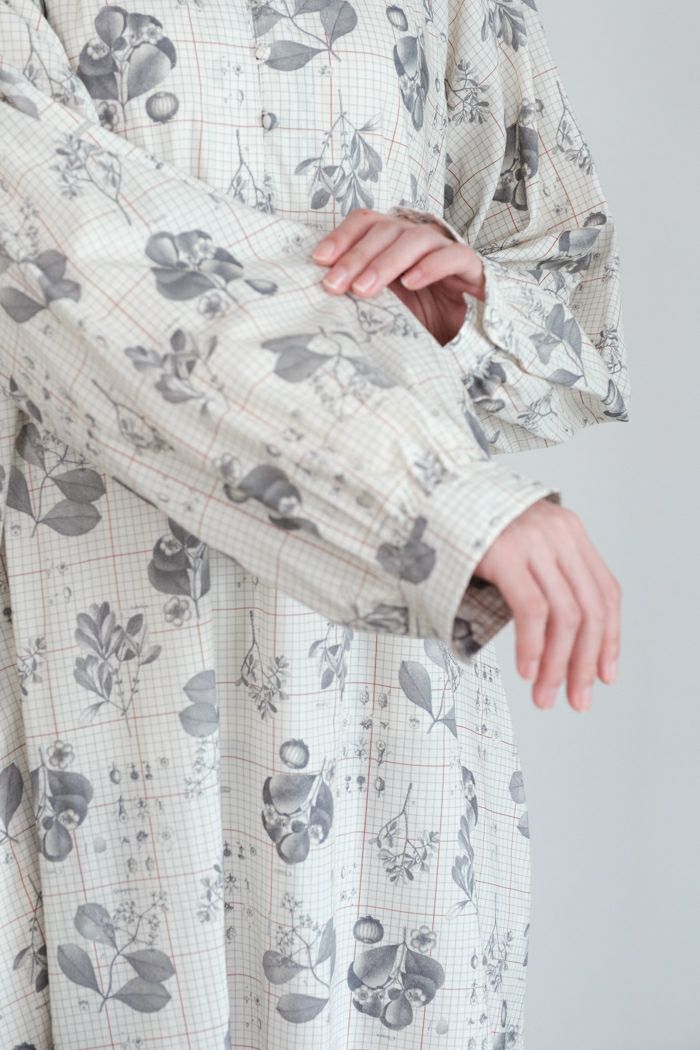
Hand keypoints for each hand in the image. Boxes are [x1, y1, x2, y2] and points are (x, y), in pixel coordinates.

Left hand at [311, 207, 485, 345]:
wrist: (466, 336)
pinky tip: (410, 283)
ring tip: (364, 290)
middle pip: (386, 230)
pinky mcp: (471, 266)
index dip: (341, 236)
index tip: (318, 260)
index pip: (366, 222)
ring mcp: (446, 249)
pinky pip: (453, 256)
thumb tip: (325, 291)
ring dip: (386, 263)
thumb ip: (362, 291)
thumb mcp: (386, 306)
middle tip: (334, 285)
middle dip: (356, 257)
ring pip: (416, 240)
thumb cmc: (422, 319)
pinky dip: (430, 267)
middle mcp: (418, 238)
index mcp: (395, 242)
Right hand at [473, 498, 620, 711]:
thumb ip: (542, 572)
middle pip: (590, 610)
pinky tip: (527, 670)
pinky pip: (532, 610)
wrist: (425, 493)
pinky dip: (533, 647)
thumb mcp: (518, 543)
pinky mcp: (504, 552)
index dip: (610, 639)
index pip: (606, 593)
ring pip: (565, 616)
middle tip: (576, 699)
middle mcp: (559, 533)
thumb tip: (558, 635)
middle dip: (584, 663)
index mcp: (568, 531)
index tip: (604, 676)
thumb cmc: (466, 526)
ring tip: (545, 695)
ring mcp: (533, 541)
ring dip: (557, 665)